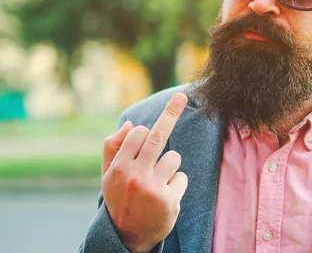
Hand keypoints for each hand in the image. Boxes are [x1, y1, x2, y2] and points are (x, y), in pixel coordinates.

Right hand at [101, 93, 188, 252]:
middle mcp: (134, 176)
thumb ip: (113, 148)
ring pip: (174, 157)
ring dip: (170, 165)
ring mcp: (152, 188)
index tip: (160, 115)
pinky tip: (164, 196)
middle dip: (172, 113)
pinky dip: (176, 184)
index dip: (147, 130)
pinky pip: (182, 177)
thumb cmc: (119, 198)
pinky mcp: (169, 201)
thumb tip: (131, 123)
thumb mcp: (107, 175)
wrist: (126, 236)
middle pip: (158, 136)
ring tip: (157, 181)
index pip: (139, 134)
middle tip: (183, 96)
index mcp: (118, 167)